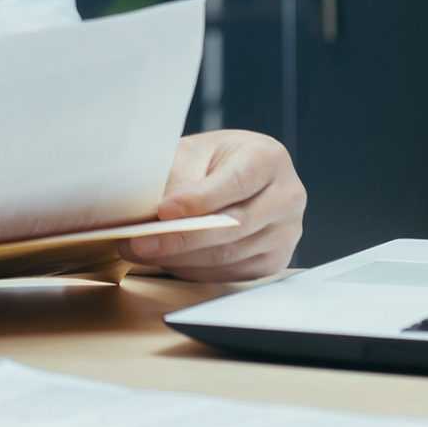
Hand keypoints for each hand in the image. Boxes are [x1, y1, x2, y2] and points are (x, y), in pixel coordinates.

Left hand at [123, 130, 305, 282]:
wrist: (237, 175)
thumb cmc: (213, 161)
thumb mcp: (195, 152)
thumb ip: (180, 176)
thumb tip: (160, 212)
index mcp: (269, 158)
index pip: (235, 183)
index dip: (199, 200)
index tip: (164, 211)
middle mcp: (287, 197)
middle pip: (234, 225)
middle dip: (181, 237)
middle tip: (140, 242)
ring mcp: (285, 233)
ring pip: (229, 255)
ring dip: (181, 258)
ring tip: (142, 252)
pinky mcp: (273, 261)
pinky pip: (230, 274)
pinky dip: (194, 270)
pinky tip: (169, 260)